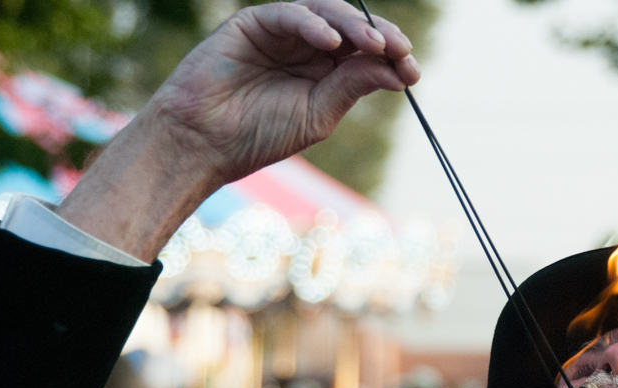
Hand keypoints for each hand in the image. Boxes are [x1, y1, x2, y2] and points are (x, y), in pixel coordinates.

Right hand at [58, 0, 417, 261]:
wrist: (204, 142)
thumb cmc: (257, 135)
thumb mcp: (318, 115)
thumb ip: (352, 87)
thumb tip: (397, 69)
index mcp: (324, 73)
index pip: (365, 55)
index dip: (391, 57)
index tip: (413, 72)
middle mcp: (306, 48)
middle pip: (353, 30)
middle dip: (381, 38)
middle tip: (401, 52)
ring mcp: (282, 33)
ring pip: (327, 15)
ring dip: (355, 27)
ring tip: (376, 45)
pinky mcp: (254, 23)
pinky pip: (290, 14)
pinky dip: (313, 24)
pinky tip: (331, 42)